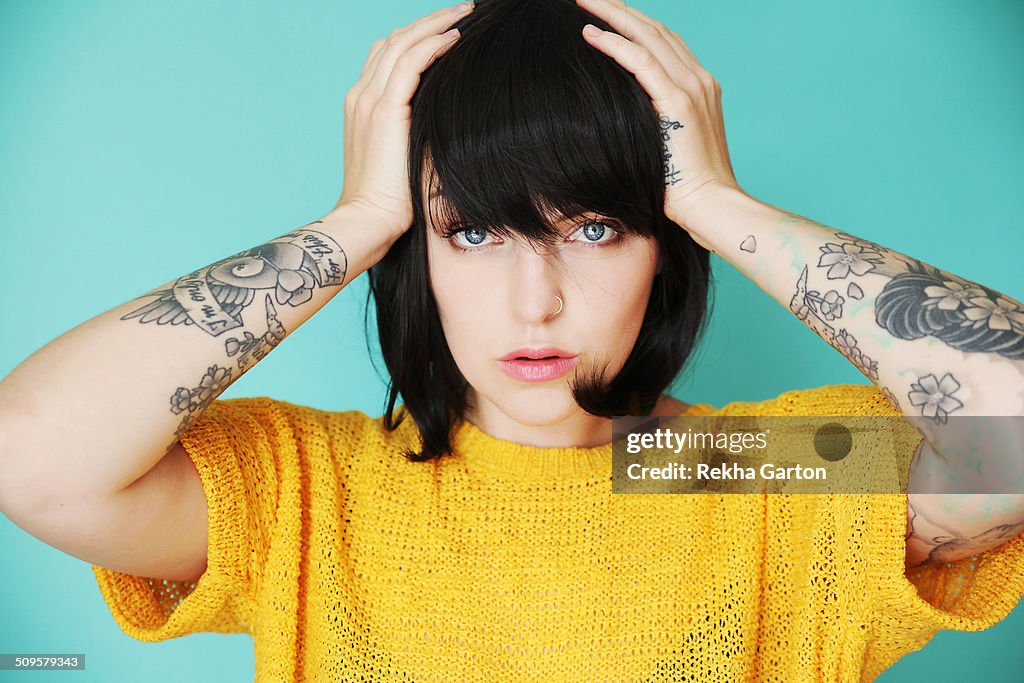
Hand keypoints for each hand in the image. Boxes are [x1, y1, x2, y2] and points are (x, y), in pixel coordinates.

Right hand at [336, 1, 474, 239]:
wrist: (367, 220)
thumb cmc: (390, 203)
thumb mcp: (403, 158)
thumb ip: (416, 134)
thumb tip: (447, 126)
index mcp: (363, 106)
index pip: (388, 55)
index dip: (417, 36)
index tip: (448, 29)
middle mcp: (361, 96)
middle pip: (394, 40)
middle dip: (428, 21)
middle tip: (462, 10)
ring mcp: (369, 100)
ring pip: (402, 43)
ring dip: (435, 23)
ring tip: (464, 13)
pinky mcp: (384, 111)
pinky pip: (409, 63)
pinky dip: (432, 45)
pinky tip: (454, 38)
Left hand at [577, 0, 739, 239]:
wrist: (712, 206)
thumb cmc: (686, 190)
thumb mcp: (669, 147)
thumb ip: (654, 125)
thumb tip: (622, 123)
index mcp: (700, 89)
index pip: (665, 42)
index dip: (635, 24)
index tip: (607, 15)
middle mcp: (700, 81)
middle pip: (655, 29)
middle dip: (620, 9)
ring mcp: (692, 88)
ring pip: (647, 35)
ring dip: (612, 15)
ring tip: (584, 1)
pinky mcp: (678, 103)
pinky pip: (641, 61)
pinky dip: (615, 43)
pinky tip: (590, 34)